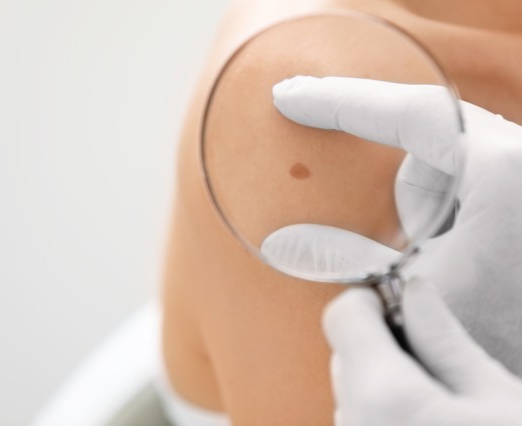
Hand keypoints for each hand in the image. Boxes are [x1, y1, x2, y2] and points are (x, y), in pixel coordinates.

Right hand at [272, 76, 521, 375]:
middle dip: (382, 159)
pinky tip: (432, 237)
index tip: (291, 97)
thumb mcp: (409, 290)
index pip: (411, 112)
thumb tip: (282, 241)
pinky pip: (462, 176)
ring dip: (416, 195)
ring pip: (445, 158)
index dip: (341, 101)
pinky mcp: (514, 195)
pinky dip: (433, 200)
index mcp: (502, 172)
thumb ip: (342, 257)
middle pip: (429, 134)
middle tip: (342, 167)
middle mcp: (519, 162)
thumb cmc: (496, 330)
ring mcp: (519, 177)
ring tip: (419, 243)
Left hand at [322, 279, 521, 425]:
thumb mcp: (498, 399)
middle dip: (380, 340)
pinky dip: (381, 408)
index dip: (371, 298)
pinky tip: (424, 420)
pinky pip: (358, 419)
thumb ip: (444, 340)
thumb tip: (414, 292)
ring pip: (351, 389)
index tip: (401, 301)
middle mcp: (355, 422)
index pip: (343, 316)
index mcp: (383, 395)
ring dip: (381, 377)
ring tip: (437, 397)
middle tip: (430, 351)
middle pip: (344, 353)